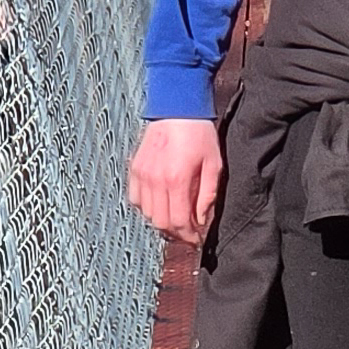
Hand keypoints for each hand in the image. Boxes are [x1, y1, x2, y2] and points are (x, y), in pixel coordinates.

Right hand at [127, 118, 223, 245]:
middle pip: (161, 223)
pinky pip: (136, 200)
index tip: (197, 240)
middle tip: (188, 233)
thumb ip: (208, 196)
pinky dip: (147, 208)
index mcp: (177, 180)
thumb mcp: (214, 165)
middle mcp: (156, 180)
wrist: (177, 108)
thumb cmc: (199, 134)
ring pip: (147, 214)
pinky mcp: (135, 169)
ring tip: (176, 219)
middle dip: (176, 234)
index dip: (189, 236)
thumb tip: (202, 220)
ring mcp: (142, 175)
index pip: (179, 222)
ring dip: (162, 222)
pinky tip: (160, 205)